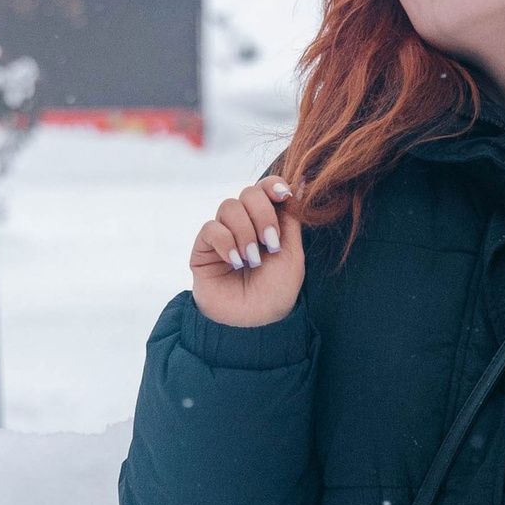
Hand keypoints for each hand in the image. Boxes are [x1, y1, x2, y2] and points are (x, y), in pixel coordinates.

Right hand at [187, 173, 302, 328]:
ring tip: (253, 261)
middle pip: (248, 193)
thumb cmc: (276, 291)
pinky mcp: (204, 248)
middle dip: (263, 215)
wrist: (254, 322)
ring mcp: (223, 234)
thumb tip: (301, 181)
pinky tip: (235, 264)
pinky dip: (226, 243)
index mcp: (268, 221)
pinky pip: (211, 228)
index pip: (266, 188)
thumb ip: (292, 218)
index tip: (285, 196)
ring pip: (229, 207)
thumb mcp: (292, 253)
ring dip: (246, 233)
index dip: (273, 184)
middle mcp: (244, 223)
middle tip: (271, 243)